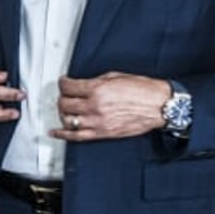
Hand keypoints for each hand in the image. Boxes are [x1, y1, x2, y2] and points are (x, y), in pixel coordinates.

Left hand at [50, 72, 169, 140]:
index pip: (68, 87)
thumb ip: (95, 82)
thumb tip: (82, 85)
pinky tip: (55, 132)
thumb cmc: (142, 90)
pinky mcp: (103, 133)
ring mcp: (98, 122)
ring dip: (63, 114)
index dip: (63, 83)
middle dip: (62, 97)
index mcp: (97, 89)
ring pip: (68, 120)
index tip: (64, 82)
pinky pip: (77, 137)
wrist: (158, 106)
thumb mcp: (115, 77)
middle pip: (64, 103)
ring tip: (66, 109)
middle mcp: (95, 106)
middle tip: (66, 94)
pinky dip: (63, 135)